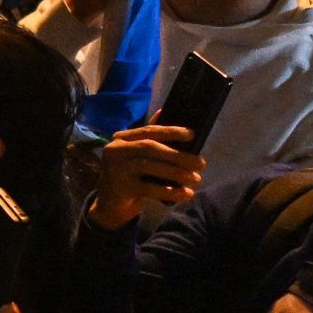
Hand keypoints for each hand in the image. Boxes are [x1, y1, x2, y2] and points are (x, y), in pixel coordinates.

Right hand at [89, 122, 203, 229]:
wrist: (110, 202)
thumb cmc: (130, 174)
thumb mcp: (136, 154)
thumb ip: (148, 137)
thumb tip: (164, 111)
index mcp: (121, 139)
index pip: (149, 131)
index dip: (171, 131)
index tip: (192, 134)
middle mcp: (115, 151)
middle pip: (150, 148)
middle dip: (178, 155)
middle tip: (201, 163)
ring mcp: (117, 169)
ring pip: (150, 166)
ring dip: (177, 172)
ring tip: (196, 179)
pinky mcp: (122, 188)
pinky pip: (150, 188)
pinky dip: (170, 191)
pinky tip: (185, 194)